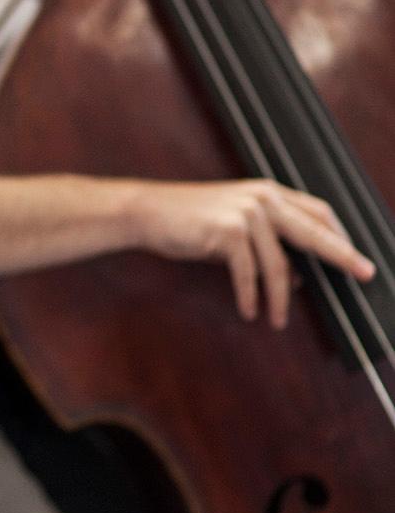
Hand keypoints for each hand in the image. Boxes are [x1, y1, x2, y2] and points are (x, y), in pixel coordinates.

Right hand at [126, 178, 374, 326]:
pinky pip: (250, 273)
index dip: (340, 235)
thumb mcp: (234, 227)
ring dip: (280, 298)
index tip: (356, 257)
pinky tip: (250, 311)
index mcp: (268, 193)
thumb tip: (298, 278)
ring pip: (279, 265)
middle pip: (314, 231)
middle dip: (342, 256)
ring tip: (278, 320)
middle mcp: (263, 198)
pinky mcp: (228, 231)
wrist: (148, 212)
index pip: (318, 212)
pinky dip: (251, 296)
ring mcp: (246, 213)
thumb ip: (267, 245)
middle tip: (364, 274)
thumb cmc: (190, 221)